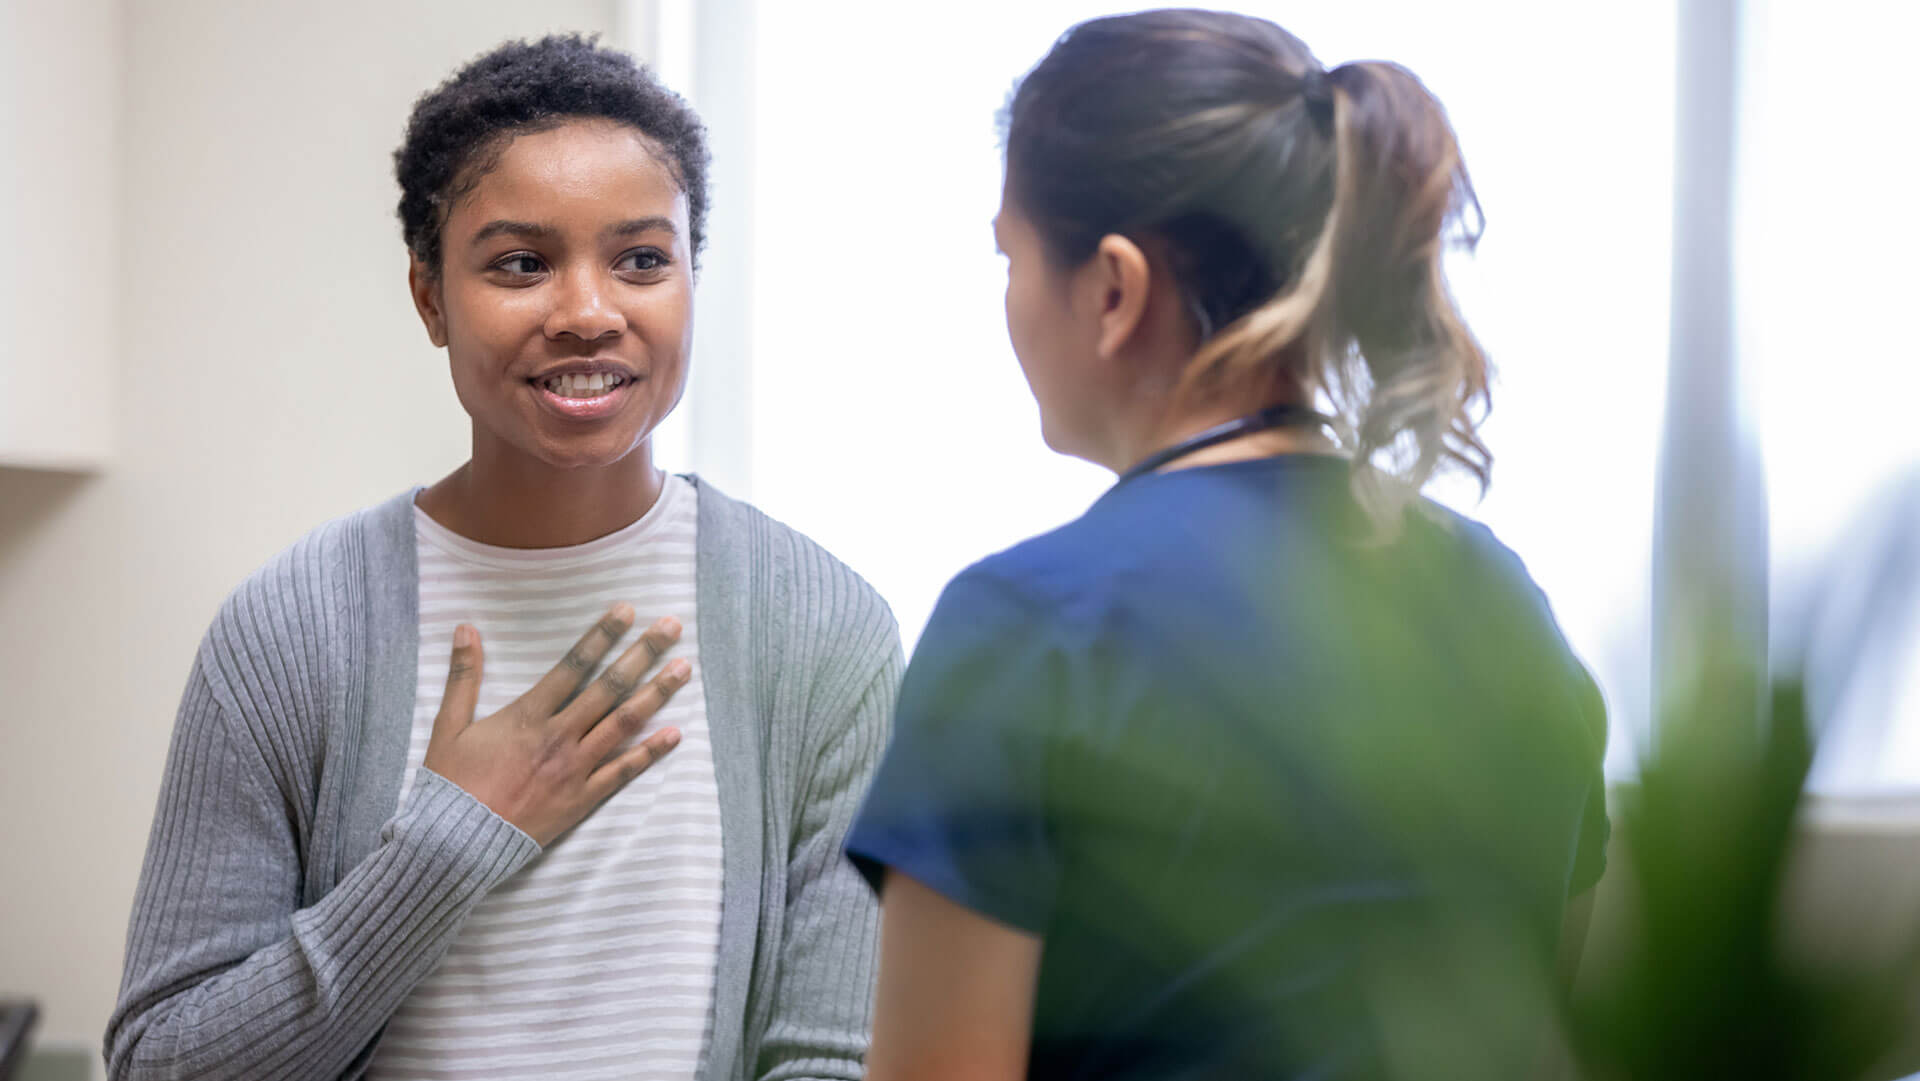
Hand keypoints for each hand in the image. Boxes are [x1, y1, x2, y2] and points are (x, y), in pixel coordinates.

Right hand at [422, 604, 689, 845]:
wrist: (454, 845)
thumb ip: (463, 676)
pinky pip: (623, 772)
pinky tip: (675, 734)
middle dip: (643, 654)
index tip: (627, 610)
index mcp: (528, 715)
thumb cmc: (450, 785)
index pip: (574, 665)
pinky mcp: (582, 799)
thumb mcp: (449, 726)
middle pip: (610, 687)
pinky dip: (650, 752)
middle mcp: (559, 737)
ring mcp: (574, 769)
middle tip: (671, 627)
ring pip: (624, 724)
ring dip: (657, 694)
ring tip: (684, 669)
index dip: (602, 635)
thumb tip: (466, 627)